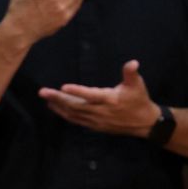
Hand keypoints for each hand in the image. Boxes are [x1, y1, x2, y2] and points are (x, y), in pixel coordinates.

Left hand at [38, 59, 160, 136]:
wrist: (144, 123)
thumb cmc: (139, 100)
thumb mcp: (137, 85)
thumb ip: (131, 73)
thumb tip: (133, 62)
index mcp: (110, 99)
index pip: (91, 95)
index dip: (78, 91)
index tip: (63, 87)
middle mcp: (101, 111)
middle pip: (76, 105)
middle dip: (58, 99)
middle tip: (43, 92)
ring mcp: (96, 121)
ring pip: (73, 114)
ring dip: (58, 106)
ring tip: (46, 98)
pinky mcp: (94, 126)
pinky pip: (76, 120)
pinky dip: (64, 114)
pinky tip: (55, 108)